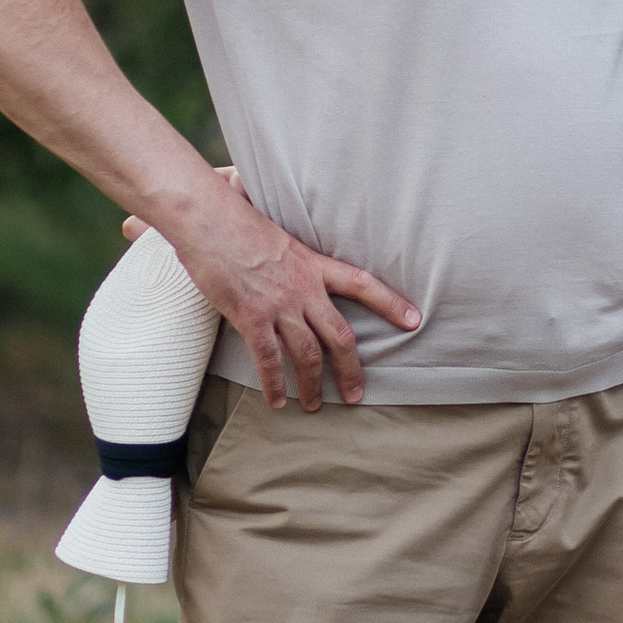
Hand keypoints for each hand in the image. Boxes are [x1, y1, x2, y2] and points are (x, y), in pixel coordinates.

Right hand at [137, 169, 421, 412]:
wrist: (208, 218)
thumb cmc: (234, 216)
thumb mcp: (274, 228)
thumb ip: (285, 243)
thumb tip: (289, 227)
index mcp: (313, 264)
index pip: (362, 284)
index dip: (390, 303)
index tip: (413, 320)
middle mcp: (303, 287)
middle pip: (340, 336)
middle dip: (350, 370)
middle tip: (356, 394)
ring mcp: (279, 304)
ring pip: (308, 355)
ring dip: (312, 385)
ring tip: (314, 406)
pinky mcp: (252, 317)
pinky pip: (269, 359)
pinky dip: (275, 385)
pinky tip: (278, 402)